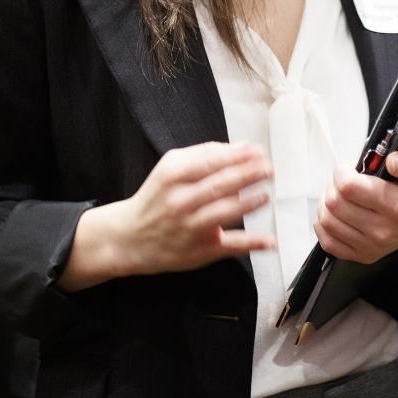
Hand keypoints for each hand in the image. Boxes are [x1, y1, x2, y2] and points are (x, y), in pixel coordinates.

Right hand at [60, 142, 274, 288]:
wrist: (129, 238)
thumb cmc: (156, 200)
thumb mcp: (170, 170)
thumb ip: (203, 156)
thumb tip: (242, 148)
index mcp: (172, 176)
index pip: (210, 161)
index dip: (238, 156)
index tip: (257, 151)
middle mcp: (179, 201)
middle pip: (219, 185)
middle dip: (248, 174)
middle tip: (268, 169)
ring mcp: (190, 227)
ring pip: (224, 212)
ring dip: (249, 203)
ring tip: (265, 195)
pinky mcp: (200, 250)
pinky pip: (229, 245)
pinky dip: (252, 244)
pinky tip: (269, 240)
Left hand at [314, 150, 397, 265]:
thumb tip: (392, 162)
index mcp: (396, 206)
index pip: (349, 187)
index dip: (342, 172)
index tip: (349, 167)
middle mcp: (383, 230)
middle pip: (335, 203)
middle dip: (333, 184)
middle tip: (344, 178)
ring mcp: (371, 246)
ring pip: (327, 221)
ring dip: (326, 202)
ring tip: (339, 193)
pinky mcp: (363, 255)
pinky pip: (328, 242)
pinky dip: (324, 225)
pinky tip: (334, 213)